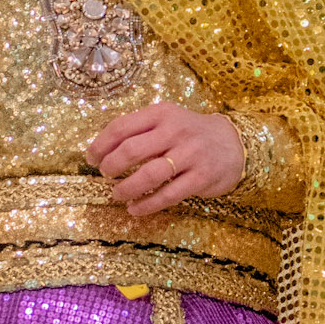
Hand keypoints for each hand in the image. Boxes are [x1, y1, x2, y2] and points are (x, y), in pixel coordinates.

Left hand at [88, 103, 243, 218]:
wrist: (233, 144)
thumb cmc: (189, 133)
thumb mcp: (167, 120)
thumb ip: (139, 130)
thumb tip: (102, 149)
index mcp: (161, 113)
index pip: (122, 126)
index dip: (101, 144)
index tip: (91, 158)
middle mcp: (175, 131)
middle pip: (131, 150)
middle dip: (111, 166)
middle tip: (105, 175)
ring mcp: (190, 155)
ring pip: (148, 175)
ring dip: (126, 188)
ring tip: (116, 194)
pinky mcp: (201, 178)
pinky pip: (168, 195)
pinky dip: (147, 204)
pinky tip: (135, 209)